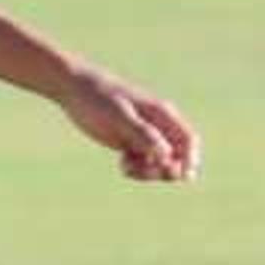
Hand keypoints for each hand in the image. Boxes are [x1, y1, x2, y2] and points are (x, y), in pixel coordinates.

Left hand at [61, 64, 198, 182]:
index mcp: (161, 114)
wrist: (74, 89)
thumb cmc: (98, 97)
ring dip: (149, 172)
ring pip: (160, 163)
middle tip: (146, 171)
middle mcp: (156, 125)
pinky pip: (143, 164)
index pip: (188, 139)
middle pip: (178, 156)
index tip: (179, 174)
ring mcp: (143, 135)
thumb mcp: (119, 115)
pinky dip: (136, 170)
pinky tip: (121, 165)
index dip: (190, 159)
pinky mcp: (129, 142)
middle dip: (167, 170)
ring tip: (128, 167)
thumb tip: (167, 155)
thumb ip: (143, 134)